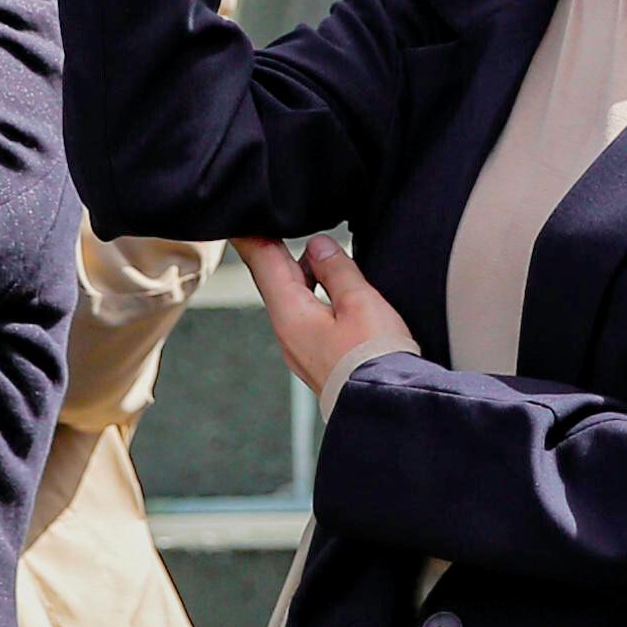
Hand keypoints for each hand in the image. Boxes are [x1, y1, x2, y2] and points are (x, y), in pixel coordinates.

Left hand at [239, 232, 411, 400]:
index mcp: (291, 315)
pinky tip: (334, 293)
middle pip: (276, 281)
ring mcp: (302, 351)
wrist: (387, 408)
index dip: (252, 236)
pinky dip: (314, 296)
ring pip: (293, 300)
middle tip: (276, 225)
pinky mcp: (319, 361)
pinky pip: (308, 318)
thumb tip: (318, 246)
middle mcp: (288, 334)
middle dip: (276, 252)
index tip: (238, 218)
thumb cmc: (375, 358)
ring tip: (320, 255)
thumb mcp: (360, 302)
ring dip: (302, 275)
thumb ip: (337, 270)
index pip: (263, 263)